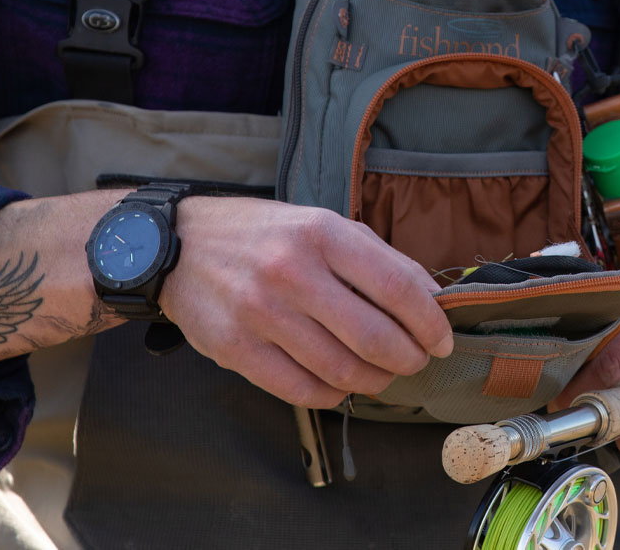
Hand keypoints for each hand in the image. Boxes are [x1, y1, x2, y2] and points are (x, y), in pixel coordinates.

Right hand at [159, 196, 453, 407]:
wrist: (178, 245)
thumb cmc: (264, 235)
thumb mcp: (323, 225)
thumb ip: (379, 258)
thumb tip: (433, 300)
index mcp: (322, 234)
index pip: (397, 288)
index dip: (430, 323)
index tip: (442, 341)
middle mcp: (291, 272)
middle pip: (375, 338)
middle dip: (409, 359)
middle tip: (415, 361)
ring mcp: (260, 314)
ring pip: (342, 371)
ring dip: (375, 381)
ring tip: (381, 374)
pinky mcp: (235, 350)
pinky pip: (302, 391)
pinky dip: (335, 395)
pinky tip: (342, 384)